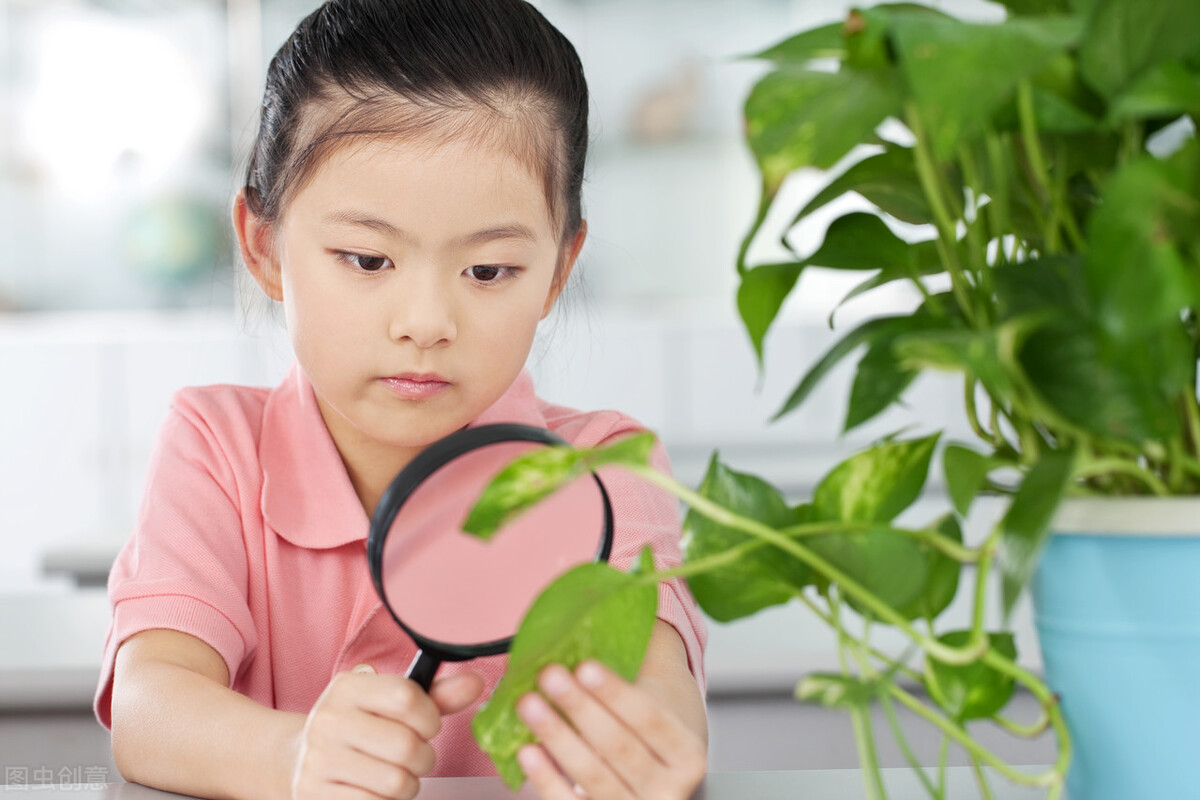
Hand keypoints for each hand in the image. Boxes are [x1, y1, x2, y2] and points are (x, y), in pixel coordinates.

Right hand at [289, 664, 483, 799]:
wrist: (300, 759)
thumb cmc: (362, 728)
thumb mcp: (391, 705)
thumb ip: (437, 696)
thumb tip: (475, 683)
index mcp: (348, 687)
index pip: (408, 698)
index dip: (430, 718)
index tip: (426, 725)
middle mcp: (327, 720)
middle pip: (406, 745)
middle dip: (423, 758)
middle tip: (412, 757)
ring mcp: (317, 761)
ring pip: (396, 782)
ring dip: (408, 785)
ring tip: (393, 774)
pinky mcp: (314, 795)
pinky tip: (376, 791)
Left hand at [515, 661, 706, 799]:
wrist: (658, 775)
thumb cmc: (648, 731)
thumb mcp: (655, 707)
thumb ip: (621, 690)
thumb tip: (571, 653)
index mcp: (688, 755)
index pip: (651, 720)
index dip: (617, 694)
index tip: (585, 666)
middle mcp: (671, 790)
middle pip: (620, 747)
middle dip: (581, 708)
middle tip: (549, 675)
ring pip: (594, 776)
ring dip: (558, 737)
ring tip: (529, 704)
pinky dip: (547, 779)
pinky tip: (527, 750)